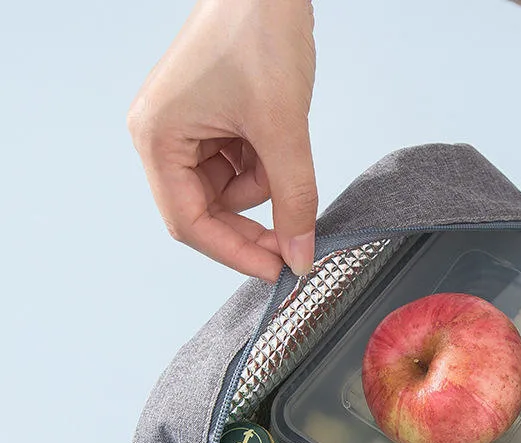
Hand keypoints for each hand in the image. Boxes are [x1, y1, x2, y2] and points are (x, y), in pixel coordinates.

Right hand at [127, 0, 316, 280]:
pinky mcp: (214, 123)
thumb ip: (295, 199)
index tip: (276, 271)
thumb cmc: (257, 32)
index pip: (189, 223)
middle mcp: (164, 138)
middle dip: (254, 223)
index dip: (234, 254)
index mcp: (158, 139)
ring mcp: (189, 131)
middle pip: (208, 212)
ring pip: (232, 192)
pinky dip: (266, 163)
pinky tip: (276, 132)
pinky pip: (242, 167)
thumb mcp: (282, 128)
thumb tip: (301, 256)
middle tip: (295, 241)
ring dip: (265, 183)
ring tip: (281, 141)